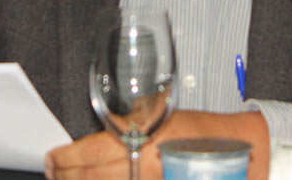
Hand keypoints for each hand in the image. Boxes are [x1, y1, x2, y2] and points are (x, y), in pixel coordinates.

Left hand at [46, 111, 268, 179]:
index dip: (64, 159)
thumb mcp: (160, 117)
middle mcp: (142, 166)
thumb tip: (95, 139)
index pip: (88, 154)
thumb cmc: (201, 132)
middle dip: (64, 176)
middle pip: (88, 178)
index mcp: (141, 138)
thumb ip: (127, 125)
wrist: (239, 153)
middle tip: (54, 173)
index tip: (52, 158)